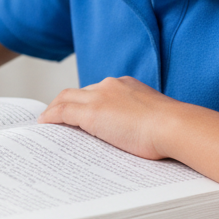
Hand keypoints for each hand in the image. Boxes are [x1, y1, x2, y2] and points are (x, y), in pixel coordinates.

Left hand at [38, 76, 176, 159]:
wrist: (174, 126)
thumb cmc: (173, 129)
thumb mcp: (155, 118)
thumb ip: (141, 119)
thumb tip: (138, 132)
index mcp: (127, 85)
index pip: (98, 90)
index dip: (85, 100)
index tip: (80, 111)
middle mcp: (111, 85)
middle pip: (79, 92)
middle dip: (65, 102)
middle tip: (56, 115)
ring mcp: (100, 97)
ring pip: (66, 98)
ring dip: (54, 109)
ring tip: (46, 121)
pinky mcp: (92, 113)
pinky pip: (62, 112)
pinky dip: (51, 117)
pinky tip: (44, 124)